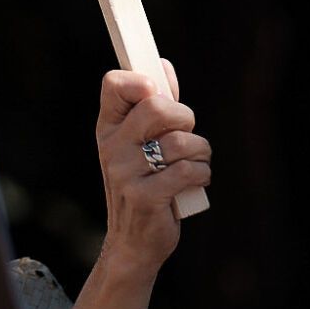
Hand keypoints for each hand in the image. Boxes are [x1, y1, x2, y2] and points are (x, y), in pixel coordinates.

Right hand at [95, 61, 211, 275]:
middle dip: (185, 118)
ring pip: (181, 142)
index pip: (114, 84)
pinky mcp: (145, 197)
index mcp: (108, 128)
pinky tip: (194, 183)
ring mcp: (124, 173)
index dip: (141, 81)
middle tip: (186, 134)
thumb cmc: (144, 185)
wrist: (133, 243)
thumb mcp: (140, 144)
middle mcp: (111, 147)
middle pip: (157, 108)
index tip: (156, 95)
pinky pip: (189, 170)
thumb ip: (153, 105)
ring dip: (200, 152)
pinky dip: (202, 174)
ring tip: (194, 165)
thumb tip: (163, 65)